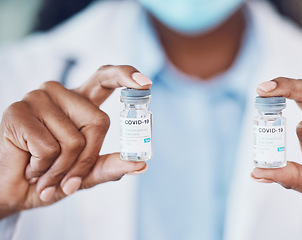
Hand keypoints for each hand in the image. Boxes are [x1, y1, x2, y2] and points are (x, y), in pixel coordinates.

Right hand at [0, 65, 151, 218]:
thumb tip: (141, 164)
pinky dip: (42, 168)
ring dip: (62, 169)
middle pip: (99, 122)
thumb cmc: (50, 176)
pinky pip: (48, 147)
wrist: (12, 191)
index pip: (105, 78)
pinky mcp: (17, 111)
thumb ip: (110, 166)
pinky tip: (29, 166)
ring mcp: (38, 98)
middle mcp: (61, 94)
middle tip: (68, 177)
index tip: (146, 83)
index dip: (125, 76)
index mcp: (80, 102)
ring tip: (44, 172)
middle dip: (87, 158)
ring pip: (74, 139)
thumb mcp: (85, 174)